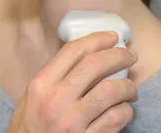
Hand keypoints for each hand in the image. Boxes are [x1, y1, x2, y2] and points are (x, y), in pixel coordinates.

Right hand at [7, 31, 137, 132]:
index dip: (97, 39)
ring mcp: (73, 121)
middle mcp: (56, 100)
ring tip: (130, 88)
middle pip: (94, 65)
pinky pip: (117, 118)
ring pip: (111, 90)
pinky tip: (124, 110)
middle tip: (130, 55)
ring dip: (127, 85)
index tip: (111, 37)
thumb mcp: (31, 97)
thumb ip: (53, 78)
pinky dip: (126, 110)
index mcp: (41, 84)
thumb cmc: (30, 127)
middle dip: (118, 55)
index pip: (73, 51)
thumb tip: (83, 57)